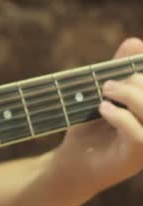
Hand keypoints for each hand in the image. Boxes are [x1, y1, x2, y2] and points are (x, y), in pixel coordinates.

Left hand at [41, 37, 142, 205]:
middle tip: (106, 84)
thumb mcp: (103, 95)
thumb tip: (134, 42)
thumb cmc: (89, 129)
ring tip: (104, 91)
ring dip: (130, 95)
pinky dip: (120, 116)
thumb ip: (119, 71)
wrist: (70, 163)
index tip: (133, 62)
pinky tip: (102, 108)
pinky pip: (140, 136)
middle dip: (136, 82)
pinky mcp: (134, 158)